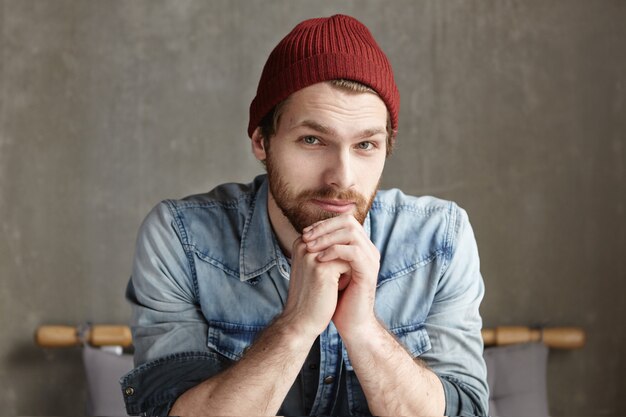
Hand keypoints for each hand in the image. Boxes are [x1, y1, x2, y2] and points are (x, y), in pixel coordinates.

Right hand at [280, 237, 350, 339]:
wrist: (301, 321)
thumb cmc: (311, 295)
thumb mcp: (314, 267)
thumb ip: (324, 250)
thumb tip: (347, 237)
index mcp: (301, 242)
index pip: (334, 237)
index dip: (338, 257)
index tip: (326, 276)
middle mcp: (304, 244)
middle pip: (342, 243)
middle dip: (343, 262)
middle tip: (330, 283)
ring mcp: (312, 255)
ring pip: (347, 252)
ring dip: (346, 270)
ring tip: (332, 285)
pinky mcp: (322, 267)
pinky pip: (350, 263)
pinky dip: (347, 278)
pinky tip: (334, 291)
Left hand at [301, 214, 380, 337]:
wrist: (351, 323)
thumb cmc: (337, 299)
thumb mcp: (327, 270)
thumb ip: (323, 251)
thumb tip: (305, 234)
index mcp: (360, 248)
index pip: (344, 221)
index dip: (323, 224)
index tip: (304, 233)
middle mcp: (369, 250)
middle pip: (349, 222)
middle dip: (324, 227)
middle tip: (305, 237)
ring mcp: (371, 260)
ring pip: (351, 233)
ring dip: (327, 237)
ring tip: (309, 247)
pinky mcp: (369, 272)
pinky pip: (354, 251)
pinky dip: (334, 251)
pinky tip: (319, 259)